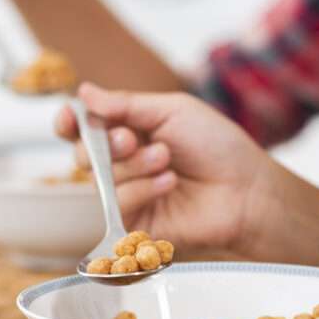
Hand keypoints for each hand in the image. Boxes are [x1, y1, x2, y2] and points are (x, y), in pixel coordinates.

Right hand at [55, 84, 293, 258]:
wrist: (247, 188)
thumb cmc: (218, 146)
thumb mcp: (172, 111)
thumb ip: (125, 104)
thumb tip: (83, 92)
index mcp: (132, 133)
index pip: (86, 129)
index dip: (71, 123)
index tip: (70, 118)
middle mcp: (126, 165)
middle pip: (84, 154)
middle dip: (103, 144)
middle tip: (131, 139)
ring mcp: (130, 196)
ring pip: (101, 179)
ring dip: (134, 164)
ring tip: (167, 160)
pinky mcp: (137, 225)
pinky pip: (117, 204)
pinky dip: (141, 189)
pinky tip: (169, 183)